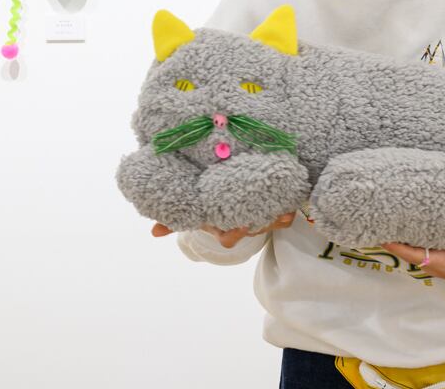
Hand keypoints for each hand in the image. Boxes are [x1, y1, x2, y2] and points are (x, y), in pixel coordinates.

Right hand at [150, 212, 296, 248]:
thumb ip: (173, 222)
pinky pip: (282, 217)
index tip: (235, 227)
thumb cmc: (211, 209)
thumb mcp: (193, 213)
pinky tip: (291, 209)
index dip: (233, 233)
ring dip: (276, 219)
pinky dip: (287, 214)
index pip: (228, 236)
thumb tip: (153, 232)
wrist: (232, 209)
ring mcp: (259, 221)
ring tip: (283, 211)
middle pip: (252, 229)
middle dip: (258, 223)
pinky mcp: (273, 213)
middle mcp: (242, 227)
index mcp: (224, 230)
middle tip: (261, 215)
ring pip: (269, 224)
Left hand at [383, 210, 444, 293]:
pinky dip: (412, 239)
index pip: (414, 254)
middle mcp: (434, 264)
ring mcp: (435, 263)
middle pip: (407, 252)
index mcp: (442, 262)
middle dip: (393, 238)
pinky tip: (408, 225)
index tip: (382, 235)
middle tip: (381, 218)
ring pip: (412, 250)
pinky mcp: (438, 259)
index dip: (397, 246)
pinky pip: (419, 249)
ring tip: (389, 218)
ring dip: (401, 238)